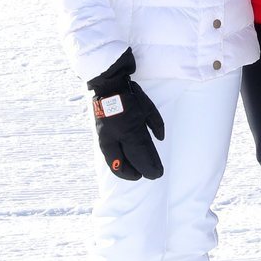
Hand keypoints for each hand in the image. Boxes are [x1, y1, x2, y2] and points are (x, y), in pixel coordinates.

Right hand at [87, 48, 164, 179]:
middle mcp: (117, 136)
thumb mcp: (147, 106)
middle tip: (150, 175)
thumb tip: (160, 139)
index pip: (142, 152)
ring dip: (125, 171)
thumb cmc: (129, 95)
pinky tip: (121, 166)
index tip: (158, 173)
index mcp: (130, 128)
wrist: (107, 85)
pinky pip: (108, 155)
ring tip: (134, 175)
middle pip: (129, 160)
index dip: (151, 165)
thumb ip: (156, 123)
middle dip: (141, 170)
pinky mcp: (100, 136)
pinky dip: (115, 164)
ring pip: (114, 161)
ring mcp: (106, 137)